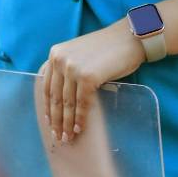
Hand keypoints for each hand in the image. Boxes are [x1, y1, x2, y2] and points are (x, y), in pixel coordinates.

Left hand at [39, 21, 145, 144]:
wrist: (129, 38)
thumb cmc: (107, 48)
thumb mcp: (78, 53)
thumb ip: (67, 68)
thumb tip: (61, 97)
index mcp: (55, 53)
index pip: (47, 86)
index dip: (48, 107)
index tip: (49, 122)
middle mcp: (60, 59)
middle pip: (55, 97)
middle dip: (56, 120)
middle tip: (58, 136)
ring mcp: (73, 68)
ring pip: (67, 103)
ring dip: (67, 123)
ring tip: (68, 138)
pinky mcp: (88, 77)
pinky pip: (82, 103)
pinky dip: (81, 119)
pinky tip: (80, 130)